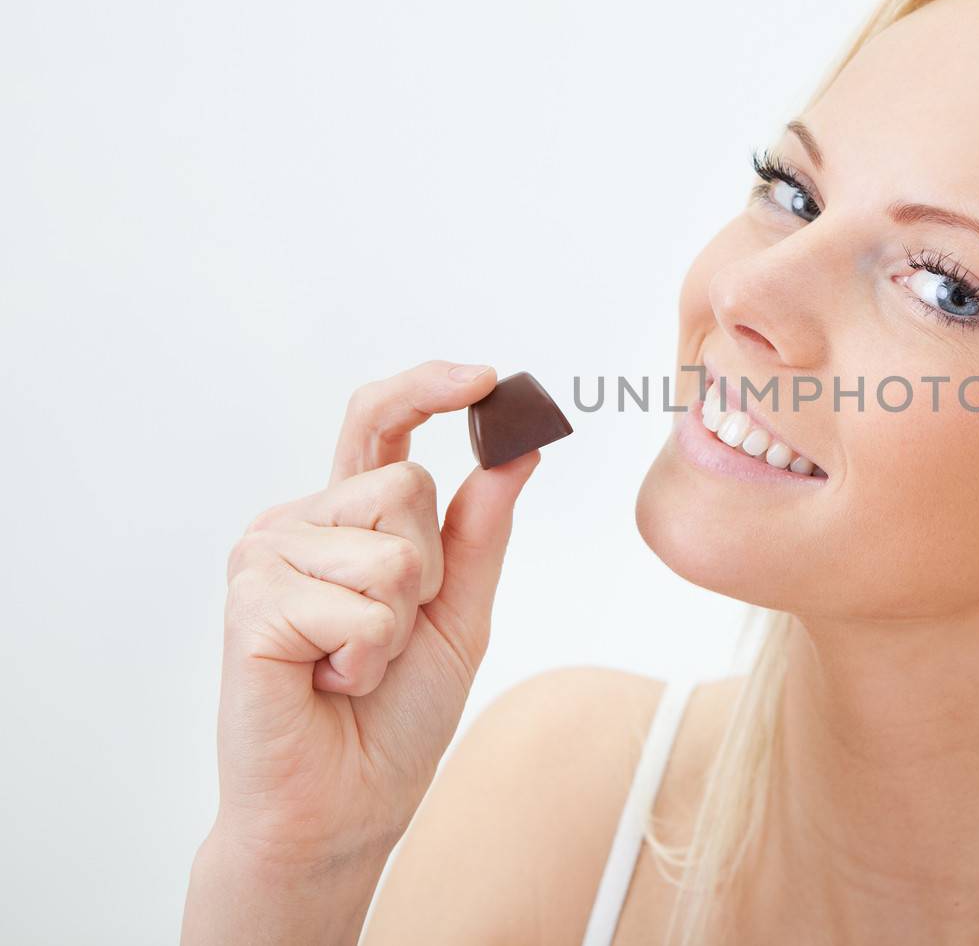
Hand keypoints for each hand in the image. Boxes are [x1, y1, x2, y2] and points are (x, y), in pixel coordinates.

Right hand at [183, 360, 540, 944]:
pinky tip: (327, 684)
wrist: (345, 806)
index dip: (427, 388)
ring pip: (393, 550)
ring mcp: (266, 558)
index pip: (379, 425)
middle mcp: (298, 524)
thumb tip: (520, 449)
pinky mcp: (253, 603)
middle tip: (387, 637)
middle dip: (428, 573)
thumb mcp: (460, 611)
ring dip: (398, 625)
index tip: (488, 376)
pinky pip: (362, 608)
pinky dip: (367, 659)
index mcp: (345, 519)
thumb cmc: (393, 715)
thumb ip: (480, 530)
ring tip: (352, 666)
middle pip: (405, 487)